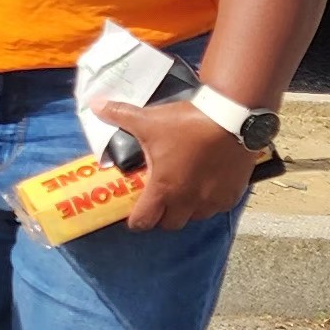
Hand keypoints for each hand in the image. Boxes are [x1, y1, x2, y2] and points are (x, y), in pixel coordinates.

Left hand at [97, 98, 256, 230]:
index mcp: (164, 189)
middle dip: (161, 216)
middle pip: (170, 224)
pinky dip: (209, 201)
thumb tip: (95, 105)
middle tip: (158, 200)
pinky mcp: (232, 194)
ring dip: (186, 210)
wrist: (233, 118)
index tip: (134, 213)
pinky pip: (217, 208)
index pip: (144, 221)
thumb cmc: (189, 124)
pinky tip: (206, 185)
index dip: (136, 220)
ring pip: (195, 217)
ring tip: (182, 191)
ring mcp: (212, 200)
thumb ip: (119, 115)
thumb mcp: (149, 120)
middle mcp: (188, 201)